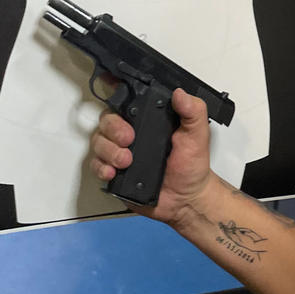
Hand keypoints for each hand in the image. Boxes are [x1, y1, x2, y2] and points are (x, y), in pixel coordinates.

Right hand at [91, 88, 213, 224]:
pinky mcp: (115, 172)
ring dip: (108, 150)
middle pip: (107, 121)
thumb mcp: (198, 135)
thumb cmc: (192, 166)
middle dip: (113, 129)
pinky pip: (96, 165)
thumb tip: (180, 94)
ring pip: (99, 142)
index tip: (120, 107)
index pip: (127, 102)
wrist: (186, 199)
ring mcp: (121, 152)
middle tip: (129, 139)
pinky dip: (100, 167)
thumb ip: (193, 112)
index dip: (117, 99)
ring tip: (126, 161)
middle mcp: (132, 134)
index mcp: (150, 120)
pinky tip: (112, 171)